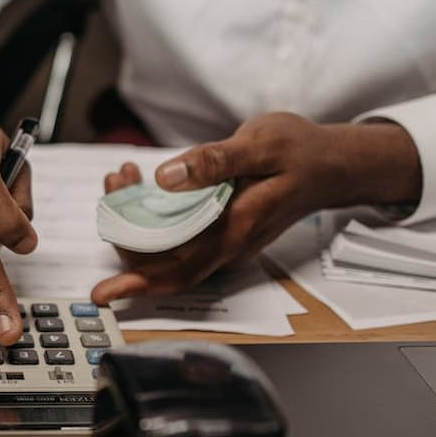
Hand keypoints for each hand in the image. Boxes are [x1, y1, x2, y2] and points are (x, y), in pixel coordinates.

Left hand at [91, 112, 421, 303]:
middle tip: (113, 184)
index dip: (137, 283)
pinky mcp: (221, 230)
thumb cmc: (302, 151)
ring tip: (121, 176)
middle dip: (124, 232)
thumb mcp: (262, 143)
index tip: (101, 293)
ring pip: (166, 248)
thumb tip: (166, 178)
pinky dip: (150, 215)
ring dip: (134, 221)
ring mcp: (224, 241)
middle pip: (162, 263)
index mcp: (236, 229)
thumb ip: (215, 161)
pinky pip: (177, 236)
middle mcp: (227, 245)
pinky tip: (140, 183)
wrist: (334, 164)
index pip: (178, 269)